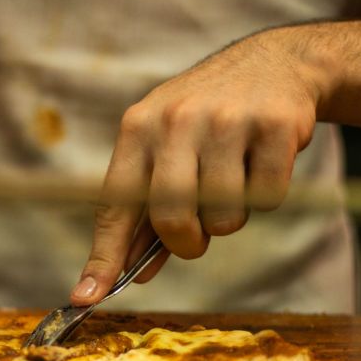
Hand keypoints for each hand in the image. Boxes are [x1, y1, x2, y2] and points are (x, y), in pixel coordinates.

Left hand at [69, 30, 322, 304]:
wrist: (275, 64)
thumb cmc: (209, 119)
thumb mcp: (167, 147)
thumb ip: (148, 211)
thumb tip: (130, 273)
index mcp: (138, 128)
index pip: (115, 204)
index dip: (103, 256)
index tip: (85, 296)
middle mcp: (175, 120)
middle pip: (171, 217)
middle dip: (187, 242)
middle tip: (199, 234)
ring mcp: (226, 120)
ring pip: (224, 216)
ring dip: (231, 218)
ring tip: (235, 180)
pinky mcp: (274, 125)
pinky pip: (268, 197)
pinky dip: (268, 195)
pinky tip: (264, 162)